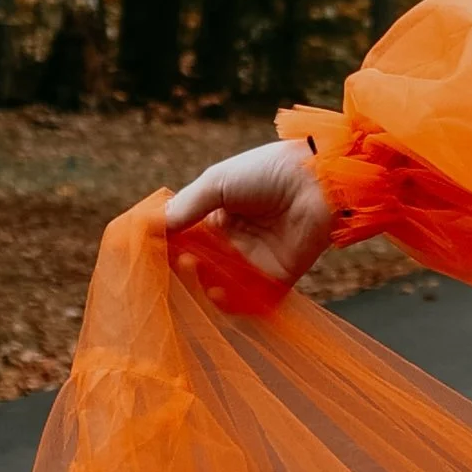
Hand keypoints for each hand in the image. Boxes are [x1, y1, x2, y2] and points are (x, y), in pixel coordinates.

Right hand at [162, 140, 335, 309]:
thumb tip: (152, 227)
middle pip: (203, 264)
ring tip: (195, 272)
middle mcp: (237, 239)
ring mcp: (257, 259)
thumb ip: (186, 206)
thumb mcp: (217, 181)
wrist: (318, 178)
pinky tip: (215, 293)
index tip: (154, 251)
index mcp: (220, 214)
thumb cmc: (268, 171)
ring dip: (205, 283)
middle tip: (180, 262)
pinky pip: (252, 297)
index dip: (171, 246)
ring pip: (223, 282)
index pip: (188, 238)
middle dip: (187, 267)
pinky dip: (233, 301)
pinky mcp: (279, 276)